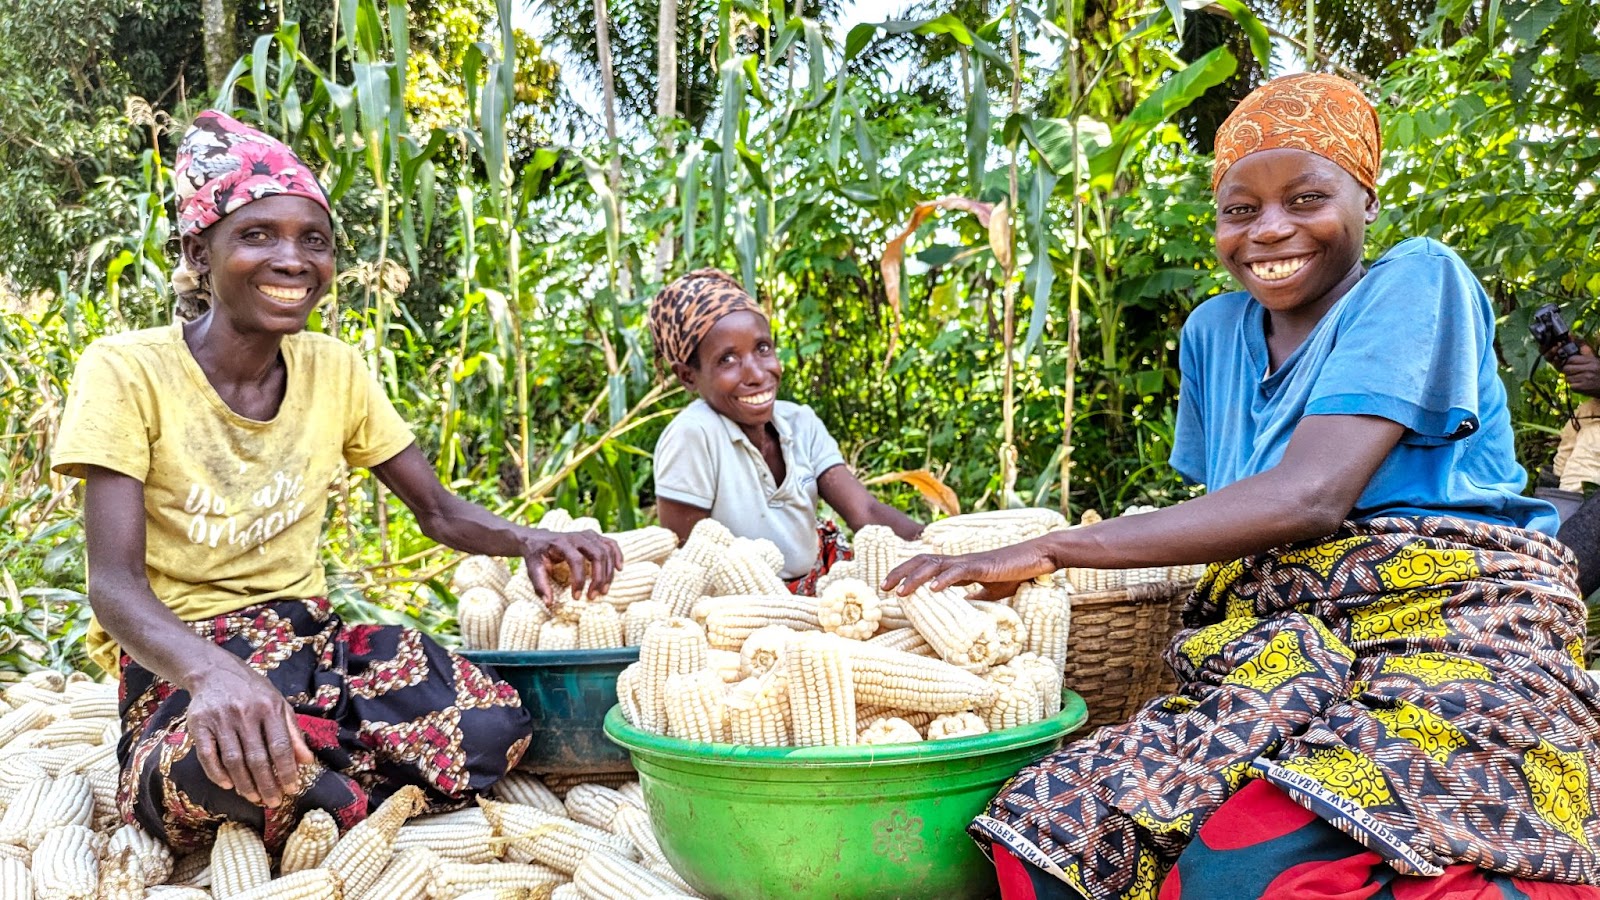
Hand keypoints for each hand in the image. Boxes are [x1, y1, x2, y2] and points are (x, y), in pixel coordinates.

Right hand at [185, 659, 313, 808]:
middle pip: (257, 758)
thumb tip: (308, 761)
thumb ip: (293, 732)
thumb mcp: (279, 704)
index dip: (287, 770)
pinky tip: (228, 785)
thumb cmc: (253, 692)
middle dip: (267, 784)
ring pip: (234, 760)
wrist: (215, 672)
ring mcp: (221, 720)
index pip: (281, 746)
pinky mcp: (199, 725)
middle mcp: (245, 713)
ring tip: (254, 797)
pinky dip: (217, 774)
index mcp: (269, 708)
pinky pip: (208, 755)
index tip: (292, 789)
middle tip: (273, 802)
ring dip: (244, 784)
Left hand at [520, 529, 621, 600]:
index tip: (576, 597)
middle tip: (593, 596)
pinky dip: (618, 555)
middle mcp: (577, 536)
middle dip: (598, 578)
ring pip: (606, 551)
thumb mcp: (533, 569)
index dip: (579, 580)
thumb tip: (550, 604)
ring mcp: (587, 535)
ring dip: (608, 572)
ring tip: (604, 591)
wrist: (537, 539)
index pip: (576, 560)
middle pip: (597, 555)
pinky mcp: (594, 537)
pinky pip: (611, 544)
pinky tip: (619, 569)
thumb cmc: (536, 556)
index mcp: (561, 543)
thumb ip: (540, 586)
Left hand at [881, 540, 1053, 596]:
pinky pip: (960, 571)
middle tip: (883, 587)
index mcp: (959, 567)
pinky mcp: (984, 566)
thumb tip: (962, 608)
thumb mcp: (991, 590)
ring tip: (901, 591)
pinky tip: (933, 589)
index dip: (906, 574)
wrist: (1037, 558)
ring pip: (935, 565)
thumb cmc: (1016, 572)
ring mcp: (970, 562)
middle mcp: (959, 561)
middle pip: (922, 561)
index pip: (925, 566)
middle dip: (900, 573)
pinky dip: (945, 579)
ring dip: (915, 578)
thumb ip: (975, 597)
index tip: (891, 588)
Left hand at [1562, 344, 1599, 395]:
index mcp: (1590, 360)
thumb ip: (1584, 350)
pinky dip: (1574, 386)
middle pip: (1566, 368)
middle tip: (1573, 372)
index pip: (1571, 359)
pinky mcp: (1584, 388)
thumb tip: (1571, 336)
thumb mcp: (1594, 359)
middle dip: (1567, 371)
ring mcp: (1586, 378)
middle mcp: (1588, 369)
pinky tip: (1580, 384)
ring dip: (1571, 379)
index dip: (1568, 362)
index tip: (1570, 364)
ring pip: (1568, 378)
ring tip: (1578, 378)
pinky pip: (1571, 386)